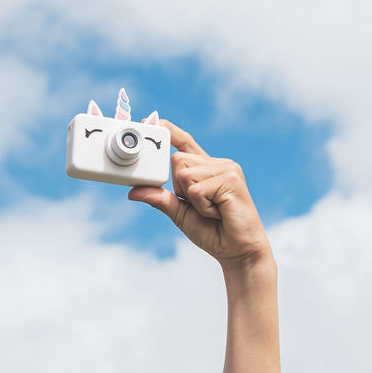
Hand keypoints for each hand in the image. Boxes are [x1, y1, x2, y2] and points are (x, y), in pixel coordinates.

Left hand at [128, 119, 269, 268]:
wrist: (239, 251)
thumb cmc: (213, 232)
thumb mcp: (179, 213)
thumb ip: (159, 198)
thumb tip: (132, 191)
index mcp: (206, 168)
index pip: (184, 142)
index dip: (168, 131)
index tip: (150, 120)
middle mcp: (217, 163)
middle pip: (177, 160)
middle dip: (180, 187)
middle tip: (201, 205)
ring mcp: (226, 168)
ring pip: (185, 174)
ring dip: (192, 199)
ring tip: (212, 210)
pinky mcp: (231, 179)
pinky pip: (197, 189)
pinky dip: (202, 206)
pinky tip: (219, 212)